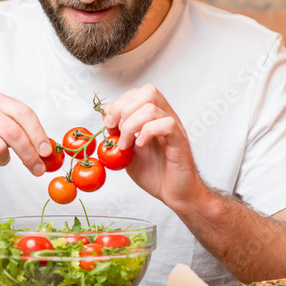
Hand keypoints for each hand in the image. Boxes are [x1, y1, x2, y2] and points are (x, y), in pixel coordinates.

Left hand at [102, 85, 207, 212]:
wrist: (174, 194)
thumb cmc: (154, 173)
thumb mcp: (127, 150)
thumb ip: (117, 131)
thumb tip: (106, 112)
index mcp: (154, 117)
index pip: (138, 92)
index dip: (120, 103)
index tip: (109, 124)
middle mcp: (166, 117)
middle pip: (148, 91)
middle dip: (124, 109)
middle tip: (117, 132)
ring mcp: (174, 128)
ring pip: (152, 108)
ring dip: (131, 126)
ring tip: (126, 145)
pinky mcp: (180, 141)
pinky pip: (167, 124)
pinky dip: (147, 133)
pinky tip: (140, 146)